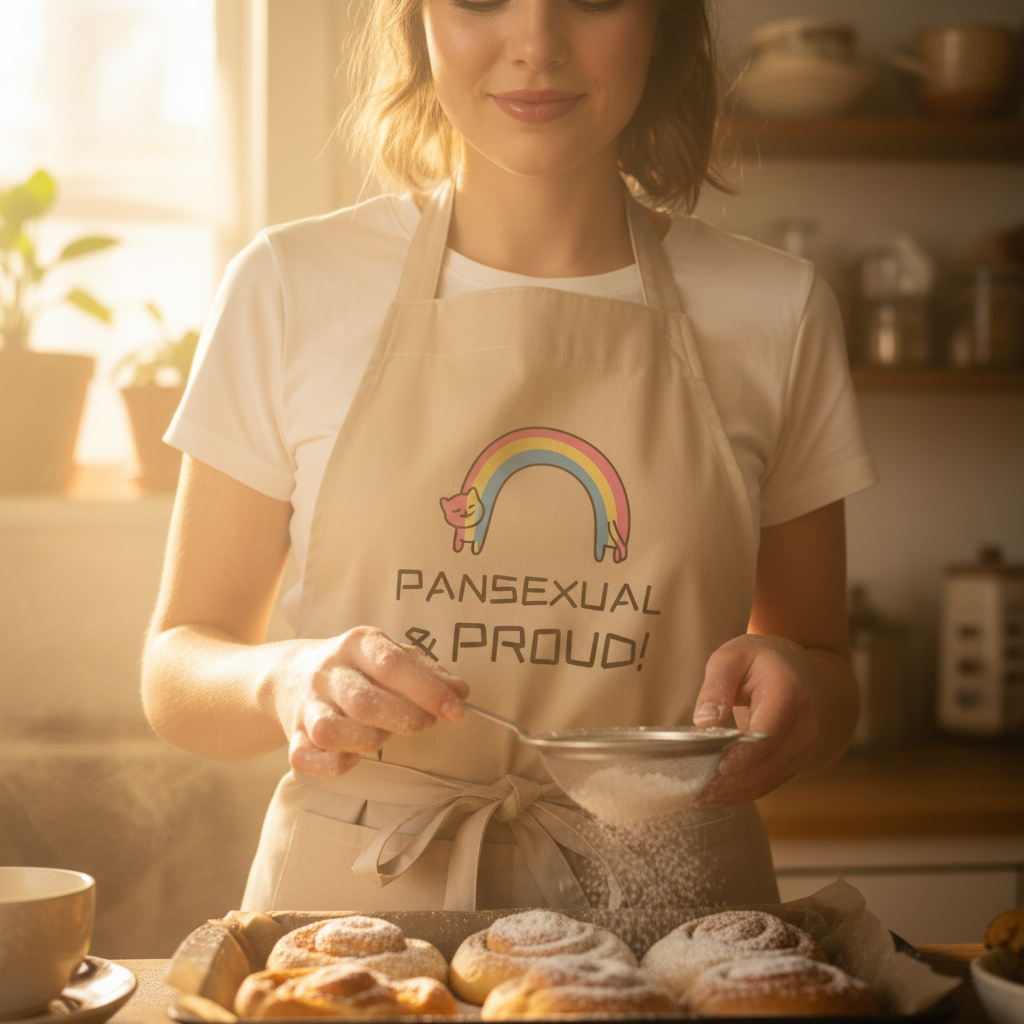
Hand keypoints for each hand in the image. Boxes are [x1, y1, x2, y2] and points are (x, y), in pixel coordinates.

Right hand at [275, 626, 468, 777]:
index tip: (457, 710)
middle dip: (404, 719)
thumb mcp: (391, 656)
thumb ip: (428, 672)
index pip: (393, 665)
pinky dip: (337, 764)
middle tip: (426, 723)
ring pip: (332, 732)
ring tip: (382, 734)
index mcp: (357, 644)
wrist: (291, 673)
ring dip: (369, 741)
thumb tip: (461, 692)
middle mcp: (328, 672)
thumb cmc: (356, 668)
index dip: (428, 690)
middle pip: (363, 702)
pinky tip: (354, 754)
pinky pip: (311, 760)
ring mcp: (306, 705)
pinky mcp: (293, 737)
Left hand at [691, 634, 820, 805]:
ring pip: (765, 781)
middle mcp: (803, 726)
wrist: (794, 669)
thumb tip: (705, 721)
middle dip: (727, 780)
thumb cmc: (758, 660)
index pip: (765, 736)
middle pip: (764, 765)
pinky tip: (712, 793)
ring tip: (695, 793)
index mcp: (788, 694)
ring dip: (730, 792)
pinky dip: (739, 792)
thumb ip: (716, 686)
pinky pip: (766, 784)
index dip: (738, 756)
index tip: (709, 766)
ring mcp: (802, 747)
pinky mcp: (794, 762)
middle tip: (689, 784)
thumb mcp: (730, 658)